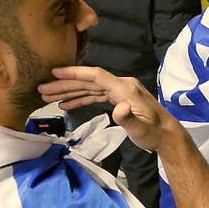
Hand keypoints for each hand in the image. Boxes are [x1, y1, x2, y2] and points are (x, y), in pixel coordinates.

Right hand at [37, 66, 180, 151]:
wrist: (166, 135)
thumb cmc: (154, 133)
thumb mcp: (140, 129)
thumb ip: (128, 118)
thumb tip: (118, 108)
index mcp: (125, 88)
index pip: (96, 75)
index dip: (75, 73)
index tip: (55, 72)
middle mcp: (121, 85)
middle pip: (89, 81)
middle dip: (65, 84)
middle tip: (42, 89)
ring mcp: (120, 92)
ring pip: (90, 88)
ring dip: (69, 92)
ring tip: (48, 96)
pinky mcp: (119, 99)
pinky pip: (96, 96)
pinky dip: (81, 99)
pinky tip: (66, 104)